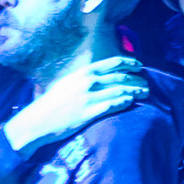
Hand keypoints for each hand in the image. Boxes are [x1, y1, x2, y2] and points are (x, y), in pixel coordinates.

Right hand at [1, 57, 148, 153]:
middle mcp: (88, 82)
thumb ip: (84, 77)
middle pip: (121, 77)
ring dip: (135, 91)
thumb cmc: (51, 102)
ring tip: (144, 93)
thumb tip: (101, 74)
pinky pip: (112, 105)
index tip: (140, 66)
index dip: (130, 63)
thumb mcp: (67, 82)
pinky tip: (131, 102)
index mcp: (84, 72)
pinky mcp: (88, 113)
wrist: (37, 121)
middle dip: (137, 79)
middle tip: (146, 83)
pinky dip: (124, 102)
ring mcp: (89, 97)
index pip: (113, 63)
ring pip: (120, 90)